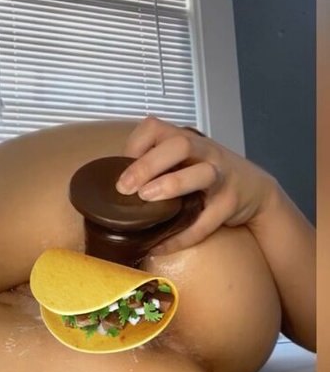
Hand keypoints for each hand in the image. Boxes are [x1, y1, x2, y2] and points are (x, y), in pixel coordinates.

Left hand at [115, 116, 277, 251]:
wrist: (256, 190)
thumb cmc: (210, 175)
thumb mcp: (187, 161)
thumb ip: (158, 165)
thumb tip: (115, 189)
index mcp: (188, 140)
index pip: (157, 127)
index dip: (135, 144)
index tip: (120, 166)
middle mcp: (206, 153)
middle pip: (180, 144)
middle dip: (148, 164)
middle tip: (125, 187)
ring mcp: (222, 177)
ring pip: (202, 173)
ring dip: (172, 185)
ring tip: (147, 199)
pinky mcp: (230, 204)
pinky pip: (206, 221)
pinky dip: (182, 236)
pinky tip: (161, 245)